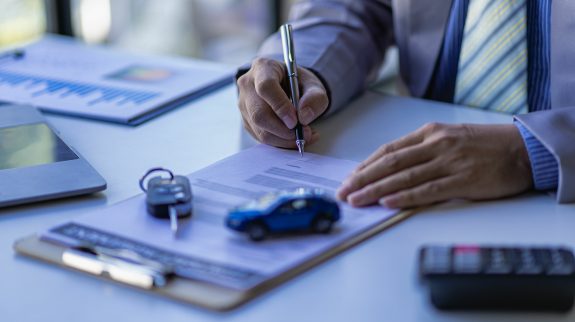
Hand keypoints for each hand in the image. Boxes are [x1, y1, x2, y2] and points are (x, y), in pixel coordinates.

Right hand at [237, 57, 328, 148]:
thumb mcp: (313, 85)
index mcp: (263, 68)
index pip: (266, 87)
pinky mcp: (247, 121)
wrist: (288, 88)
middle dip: (283, 129)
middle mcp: (248, 85)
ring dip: (284, 139)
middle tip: (303, 133)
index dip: (280, 106)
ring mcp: (244, 105)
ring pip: (260, 129)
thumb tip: (304, 117)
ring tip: (304, 136)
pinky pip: (261, 137)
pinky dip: (280, 142)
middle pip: (259, 113)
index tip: (295, 121)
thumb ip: (314, 98)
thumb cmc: (299, 84)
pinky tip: (294, 138)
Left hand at [336, 123, 532, 208]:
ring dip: (376, 189)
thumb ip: (422, 150)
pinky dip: (405, 196)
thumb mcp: (449, 137)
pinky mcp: (463, 180)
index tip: (348, 178)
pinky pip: (428, 189)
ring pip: (404, 176)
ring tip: (357, 200)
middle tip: (343, 192)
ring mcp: (449, 162)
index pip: (388, 150)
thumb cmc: (484, 144)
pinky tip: (388, 202)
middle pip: (390, 163)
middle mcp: (435, 145)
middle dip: (362, 179)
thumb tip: (392, 168)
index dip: (365, 165)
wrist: (523, 148)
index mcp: (429, 133)